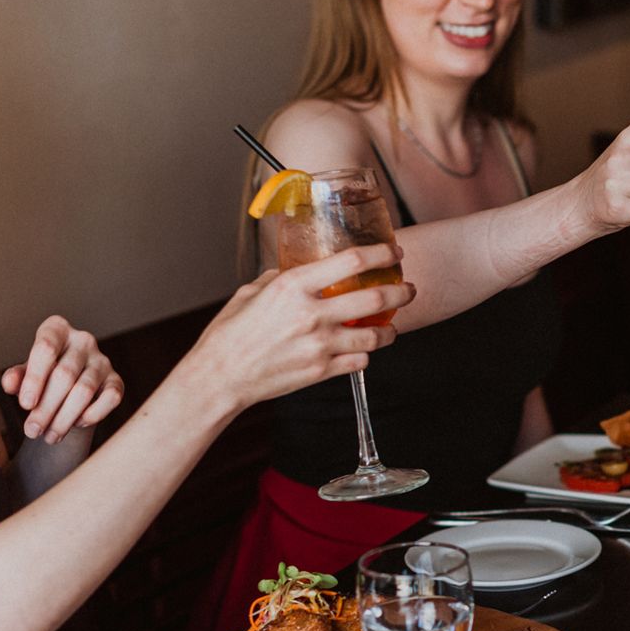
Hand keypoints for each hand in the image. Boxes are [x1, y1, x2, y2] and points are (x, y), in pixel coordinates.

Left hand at [0, 316, 123, 444]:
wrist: (67, 387)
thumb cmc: (42, 377)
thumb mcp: (24, 374)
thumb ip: (15, 377)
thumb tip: (10, 383)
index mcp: (57, 329)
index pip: (46, 349)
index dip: (35, 378)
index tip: (25, 405)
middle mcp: (83, 340)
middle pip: (64, 375)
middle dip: (46, 407)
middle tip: (33, 431)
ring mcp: (102, 360)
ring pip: (84, 391)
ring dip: (64, 418)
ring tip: (49, 437)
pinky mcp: (117, 380)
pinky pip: (110, 398)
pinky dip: (92, 415)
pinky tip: (75, 424)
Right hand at [186, 244, 414, 410]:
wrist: (220, 376)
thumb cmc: (230, 333)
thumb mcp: (252, 292)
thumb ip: (280, 279)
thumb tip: (299, 271)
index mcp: (293, 286)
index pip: (351, 261)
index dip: (380, 254)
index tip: (394, 253)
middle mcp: (311, 314)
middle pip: (375, 298)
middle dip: (401, 292)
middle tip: (409, 289)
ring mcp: (319, 345)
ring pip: (375, 335)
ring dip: (390, 330)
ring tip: (392, 326)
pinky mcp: (321, 371)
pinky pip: (359, 361)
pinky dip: (365, 354)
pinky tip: (364, 349)